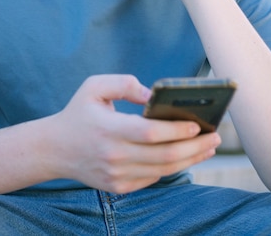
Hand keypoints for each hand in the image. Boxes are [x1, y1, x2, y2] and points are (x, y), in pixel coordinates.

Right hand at [50, 74, 220, 193]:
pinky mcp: (119, 186)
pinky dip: (172, 167)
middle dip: (195, 147)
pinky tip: (186, 155)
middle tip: (215, 136)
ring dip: (190, 159)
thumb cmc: (79, 112)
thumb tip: (153, 95)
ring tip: (208, 147)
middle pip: (164, 156)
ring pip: (163, 170)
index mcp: (108, 130)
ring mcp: (116, 175)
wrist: (55, 148)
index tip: (197, 124)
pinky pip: (153, 177)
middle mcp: (113, 156)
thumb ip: (124, 84)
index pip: (150, 134)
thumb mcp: (94, 86)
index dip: (176, 130)